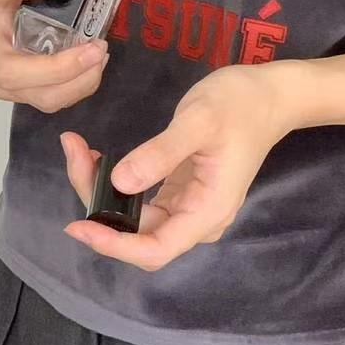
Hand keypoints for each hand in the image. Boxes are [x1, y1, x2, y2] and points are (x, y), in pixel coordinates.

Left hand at [61, 63, 298, 269]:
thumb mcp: (199, 121)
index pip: (155, 249)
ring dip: (101, 192)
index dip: (114, 245)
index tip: (79, 224)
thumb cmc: (240, 105)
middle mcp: (197, 219)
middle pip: (138, 234)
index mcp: (207, 211)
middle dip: (98, 204)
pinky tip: (97, 157)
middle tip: (74, 154)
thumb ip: (162, 153)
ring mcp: (189, 207)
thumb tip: (121, 182)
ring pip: (135, 218)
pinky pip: (141, 201)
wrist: (269, 95)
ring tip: (79, 150)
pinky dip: (115, 183)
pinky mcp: (181, 192)